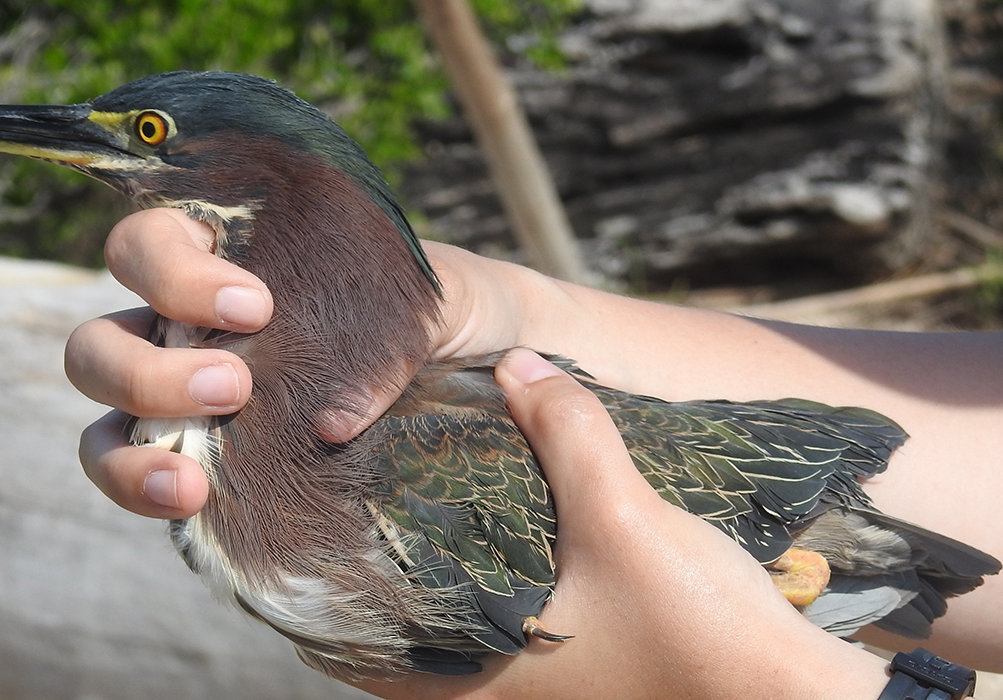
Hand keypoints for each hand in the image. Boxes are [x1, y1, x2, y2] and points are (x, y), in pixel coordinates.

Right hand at [68, 207, 550, 518]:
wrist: (468, 369)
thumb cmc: (427, 311)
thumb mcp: (424, 303)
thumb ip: (389, 335)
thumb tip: (334, 422)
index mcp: (222, 256)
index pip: (147, 241)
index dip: (175, 272)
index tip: (256, 306)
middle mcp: (181, 322)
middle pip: (99, 335)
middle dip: (147, 369)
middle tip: (234, 387)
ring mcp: (175, 391)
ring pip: (100, 412)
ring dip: (129, 444)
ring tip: (192, 479)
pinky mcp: (187, 452)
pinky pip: (129, 469)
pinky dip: (141, 487)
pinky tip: (192, 500)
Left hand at [350, 350, 888, 699]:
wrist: (798, 696)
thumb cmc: (701, 629)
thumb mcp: (625, 518)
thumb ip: (568, 435)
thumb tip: (520, 364)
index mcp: (475, 686)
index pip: (349, 653)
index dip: (310, 601)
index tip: (288, 535)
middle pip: (394, 641)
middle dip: (368, 577)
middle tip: (340, 502)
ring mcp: (536, 696)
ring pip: (449, 638)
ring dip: (427, 584)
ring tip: (401, 508)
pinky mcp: (576, 679)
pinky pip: (499, 634)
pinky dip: (482, 591)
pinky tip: (490, 537)